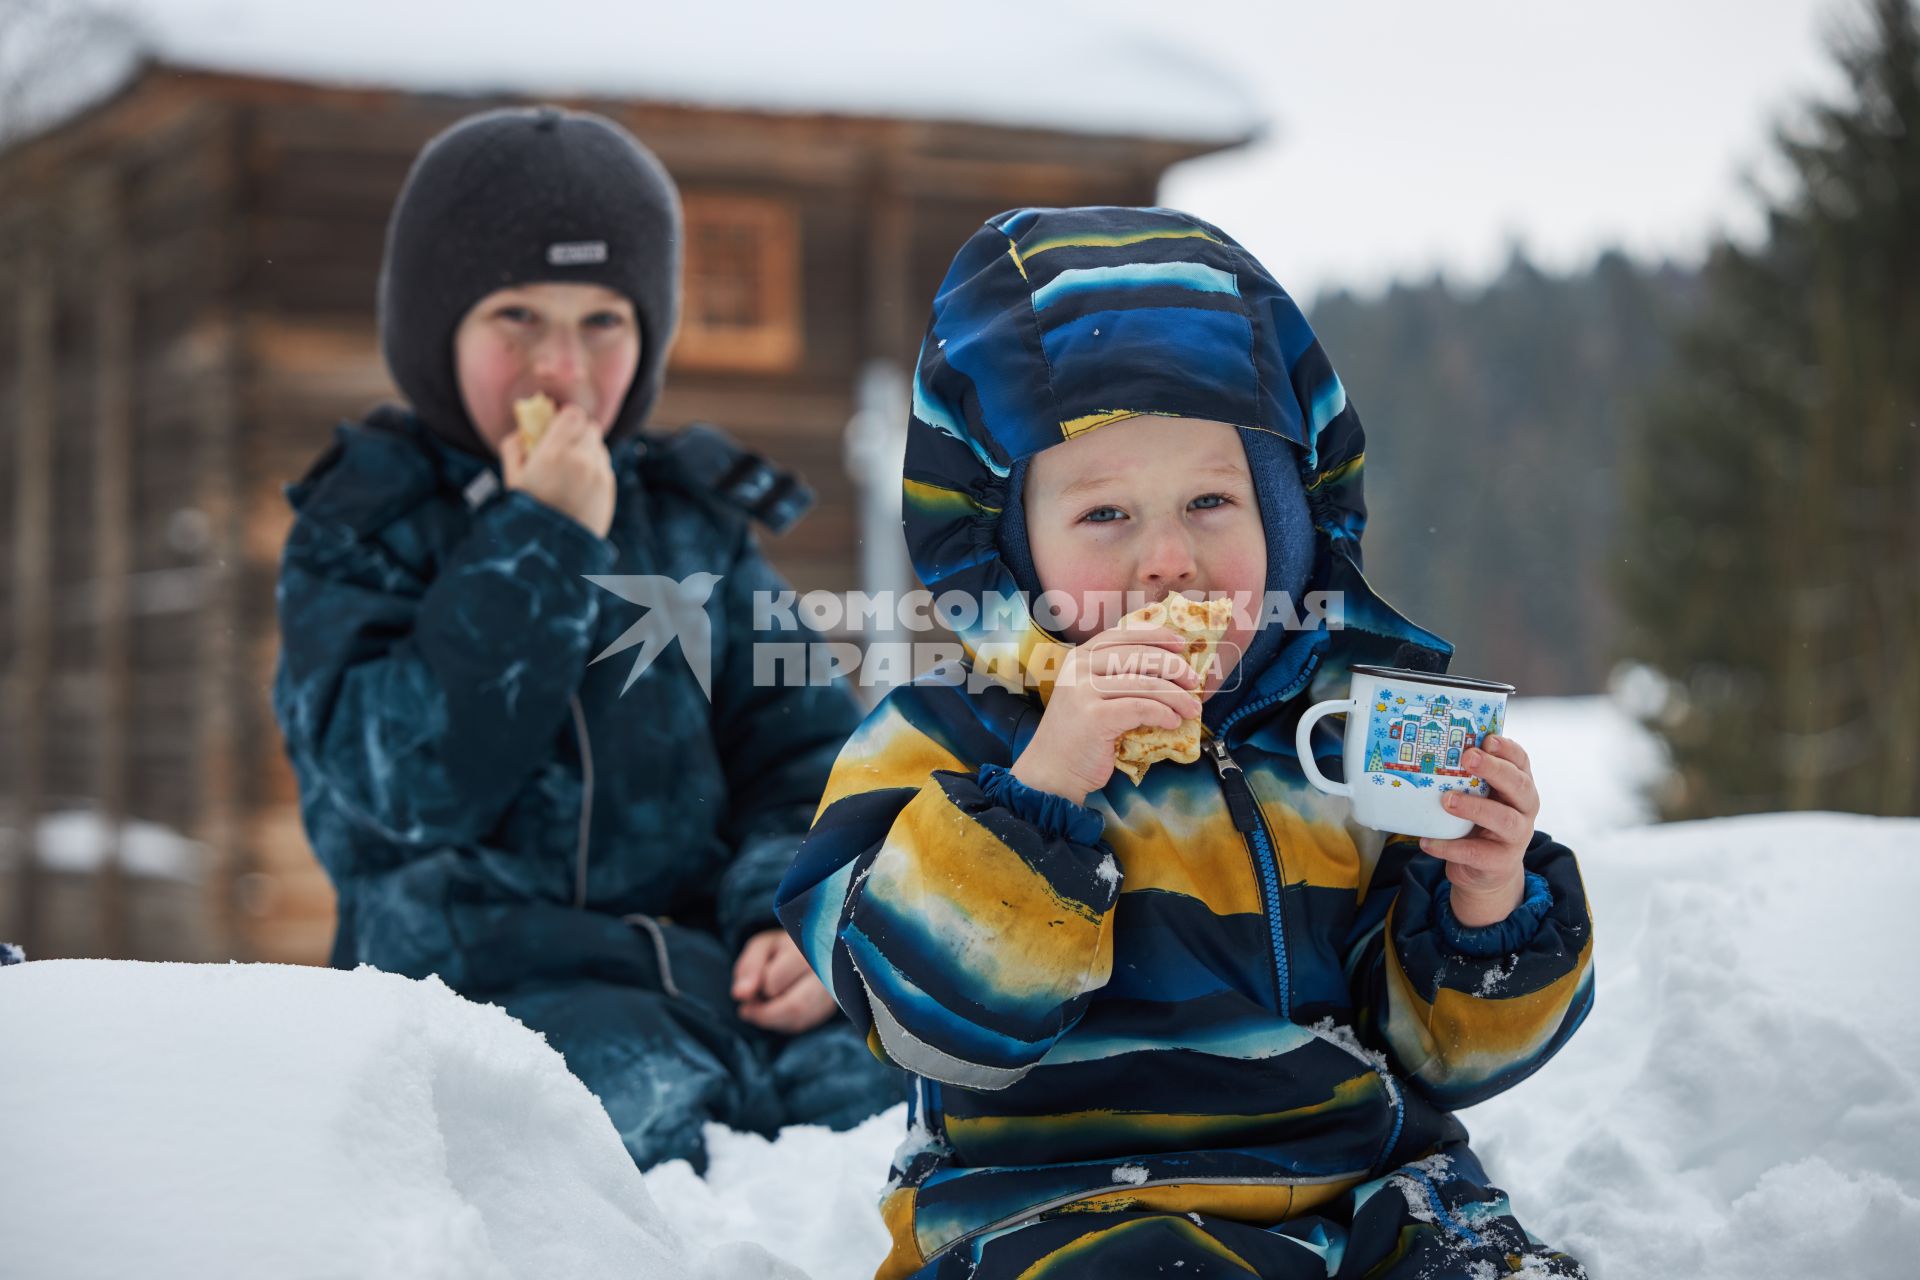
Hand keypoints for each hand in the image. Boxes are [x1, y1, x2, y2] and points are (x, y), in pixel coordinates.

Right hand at [499, 402, 615, 538]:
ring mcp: (599, 474)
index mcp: (554, 453)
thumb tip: (523, 430)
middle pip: (590, 427)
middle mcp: (581, 460)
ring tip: (571, 468)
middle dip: (577, 432)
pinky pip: (604, 466)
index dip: (565, 417)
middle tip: (564, 446)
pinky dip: (594, 468)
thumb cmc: (527, 511)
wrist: (554, 548)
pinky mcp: (609, 488)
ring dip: (587, 450)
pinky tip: (579, 484)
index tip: (557, 425)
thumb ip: (514, 447)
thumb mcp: (511, 478)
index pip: (573, 414)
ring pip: (599, 446)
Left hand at [731, 928, 837, 1034]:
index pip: (774, 982)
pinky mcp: (830, 1007)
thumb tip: (740, 995)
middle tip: (747, 1010)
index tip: (748, 989)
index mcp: (805, 949)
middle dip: (764, 1014)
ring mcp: (832, 991)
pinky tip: (777, 1011)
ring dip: (773, 1019)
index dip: (756, 990)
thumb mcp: (762, 947)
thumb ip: (749, 968)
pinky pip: (803, 1024)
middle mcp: (825, 971)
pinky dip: (783, 1022)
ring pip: (799, 1018)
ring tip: (762, 1007)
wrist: (813, 950)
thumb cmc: (783, 949)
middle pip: (794, 1007)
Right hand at [1009, 619, 1203, 804]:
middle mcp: (1079, 668)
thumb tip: (1166, 665)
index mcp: (1079, 657)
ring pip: (1144, 683)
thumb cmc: (1077, 735)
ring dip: (1176, 696)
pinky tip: (1173, 721)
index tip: (1182, 644)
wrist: (1052, 771)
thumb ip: (1114, 676)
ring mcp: (1084, 690)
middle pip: (1139, 656)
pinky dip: (1163, 713)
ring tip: (1192, 708)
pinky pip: (1141, 708)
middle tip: (1195, 682)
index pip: (1124, 635)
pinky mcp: (1095, 716)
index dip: (1157, 636)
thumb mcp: (1090, 694)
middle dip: (1174, 667)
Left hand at [1419, 734, 1538, 926]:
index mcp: (1519, 786)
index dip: (1507, 749)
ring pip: (1504, 819)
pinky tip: (1427, 841)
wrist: (1486, 872)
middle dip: (1494, 769)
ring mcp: (1517, 836)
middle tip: (1468, 757)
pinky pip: (1476, 853)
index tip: (1487, 739)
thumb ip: (1468, 777)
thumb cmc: (1478, 823)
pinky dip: (1449, 847)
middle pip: (1518, 785)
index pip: (1521, 761)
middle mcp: (1524, 808)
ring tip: (1447, 800)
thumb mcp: (1479, 796)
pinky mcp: (1502, 862)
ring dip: (1474, 807)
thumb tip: (1437, 749)